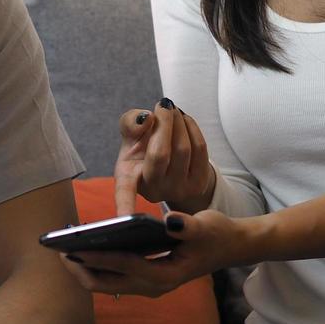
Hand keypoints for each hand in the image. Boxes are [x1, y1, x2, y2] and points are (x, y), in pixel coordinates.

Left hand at [62, 209, 250, 297]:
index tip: (74, 249)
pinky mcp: (143, 279)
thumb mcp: (206, 227)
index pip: (125, 266)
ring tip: (63, 249)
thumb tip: (169, 221)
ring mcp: (147, 285)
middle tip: (57, 251)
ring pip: (106, 284)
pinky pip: (112, 277)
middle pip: (107, 284)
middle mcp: (152, 285)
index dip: (98, 258)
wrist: (229, 247)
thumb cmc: (216, 234)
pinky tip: (82, 247)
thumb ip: (188, 225)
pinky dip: (95, 266)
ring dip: (84, 270)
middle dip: (81, 270)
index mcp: (166, 275)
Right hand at [115, 98, 215, 214]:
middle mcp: (153, 189)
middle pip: (161, 154)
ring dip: (179, 121)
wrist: (170, 157)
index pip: (125, 193)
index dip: (124, 205)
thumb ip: (130, 122)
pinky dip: (192, 127)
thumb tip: (146, 119)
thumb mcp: (130, 133)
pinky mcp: (198, 183)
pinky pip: (200, 148)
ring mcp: (177, 189)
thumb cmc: (143, 145)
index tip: (124, 218)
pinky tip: (185, 121)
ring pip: (183, 148)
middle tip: (164, 105)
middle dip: (164, 122)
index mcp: (129, 178)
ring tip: (172, 111)